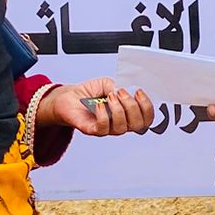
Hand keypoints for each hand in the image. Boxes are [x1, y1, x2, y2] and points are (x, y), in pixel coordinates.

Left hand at [38, 78, 154, 135]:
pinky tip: (99, 105)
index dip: (147, 107)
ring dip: (118, 110)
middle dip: (133, 107)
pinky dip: (103, 115)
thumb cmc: (88, 93)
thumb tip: (124, 91)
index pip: (147, 118)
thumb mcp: (107, 83)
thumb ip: (118, 86)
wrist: (68, 98)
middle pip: (138, 125)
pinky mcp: (93, 130)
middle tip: (121, 93)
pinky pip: (103, 128)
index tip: (138, 92)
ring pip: (122, 128)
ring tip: (109, 96)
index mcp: (128, 114)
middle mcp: (120, 123)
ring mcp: (108, 129)